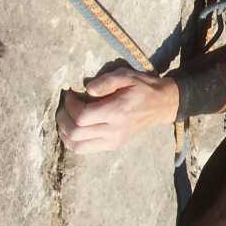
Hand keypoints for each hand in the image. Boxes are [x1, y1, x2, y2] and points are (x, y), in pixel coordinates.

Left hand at [56, 69, 179, 154]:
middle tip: (64, 105)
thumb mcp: (127, 76)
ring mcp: (113, 141)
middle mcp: (114, 131)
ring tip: (66, 118)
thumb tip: (86, 90)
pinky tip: (75, 127)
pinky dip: (74, 140)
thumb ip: (105, 81)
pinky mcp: (113, 145)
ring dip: (65, 133)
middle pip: (75, 133)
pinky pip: (85, 149)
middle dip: (63, 118)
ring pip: (77, 146)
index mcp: (117, 112)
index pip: (82, 116)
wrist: (162, 105)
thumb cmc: (143, 88)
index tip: (70, 93)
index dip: (69, 105)